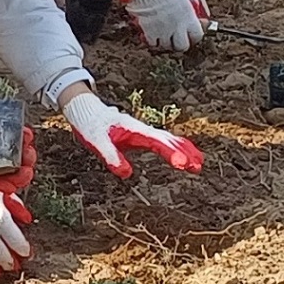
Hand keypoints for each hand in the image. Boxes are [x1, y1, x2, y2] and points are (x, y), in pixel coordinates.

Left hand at [60, 86, 204, 178]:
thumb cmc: (91, 126)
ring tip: (198, 164)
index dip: (171, 154)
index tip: (182, 165)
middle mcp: (143, 130)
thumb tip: (127, 173)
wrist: (85, 110)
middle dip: (185, 153)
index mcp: (134, 131)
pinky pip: (163, 141)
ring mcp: (144, 132)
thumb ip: (111, 157)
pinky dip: (176, 147)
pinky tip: (182, 156)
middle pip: (169, 140)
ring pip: (169, 140)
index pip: (157, 143)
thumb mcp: (97, 143)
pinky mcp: (141, 135)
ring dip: (184, 150)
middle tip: (198, 167)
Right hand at [125, 0, 208, 52]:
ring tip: (160, 31)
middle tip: (174, 36)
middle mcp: (178, 26)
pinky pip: (153, 44)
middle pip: (183, 46)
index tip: (189, 33)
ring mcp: (164, 32)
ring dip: (164, 41)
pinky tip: (148, 31)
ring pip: (167, 46)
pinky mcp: (150, 34)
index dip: (194, 36)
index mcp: (188, 16)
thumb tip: (207, 13)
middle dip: (179, 43)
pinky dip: (151, 40)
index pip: (197, 36)